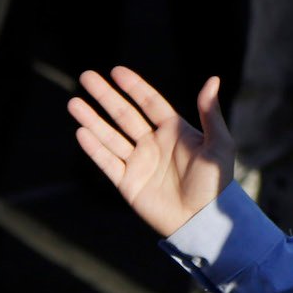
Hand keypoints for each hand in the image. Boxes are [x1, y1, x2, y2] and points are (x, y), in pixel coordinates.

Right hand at [70, 67, 235, 237]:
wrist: (203, 221)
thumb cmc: (216, 183)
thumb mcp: (219, 145)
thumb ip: (211, 113)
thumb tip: (212, 79)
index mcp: (174, 131)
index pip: (149, 102)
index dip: (133, 86)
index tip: (116, 71)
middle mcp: (154, 144)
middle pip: (124, 115)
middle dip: (104, 96)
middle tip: (85, 77)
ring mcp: (140, 163)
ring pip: (110, 136)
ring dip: (92, 119)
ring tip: (73, 103)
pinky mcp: (129, 183)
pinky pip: (107, 162)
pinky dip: (94, 148)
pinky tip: (81, 132)